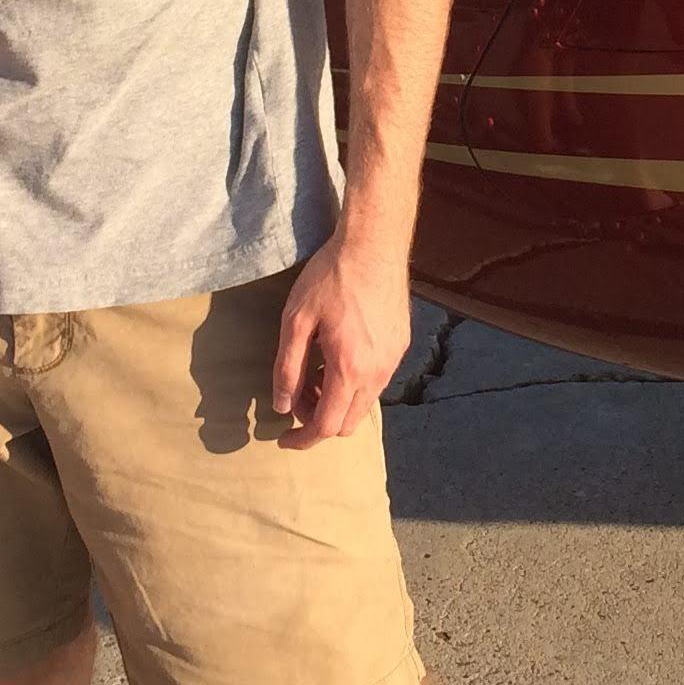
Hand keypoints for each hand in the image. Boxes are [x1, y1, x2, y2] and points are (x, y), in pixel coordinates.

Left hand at [269, 230, 413, 444]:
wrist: (374, 245)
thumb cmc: (330, 277)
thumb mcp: (295, 321)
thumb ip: (287, 368)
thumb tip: (282, 406)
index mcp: (349, 368)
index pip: (326, 425)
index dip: (302, 439)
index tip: (283, 439)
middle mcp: (377, 371)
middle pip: (348, 423)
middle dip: (319, 420)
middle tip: (297, 395)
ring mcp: (393, 359)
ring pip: (364, 403)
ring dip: (337, 401)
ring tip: (315, 371)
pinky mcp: (400, 345)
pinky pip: (376, 381)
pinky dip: (354, 383)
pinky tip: (338, 354)